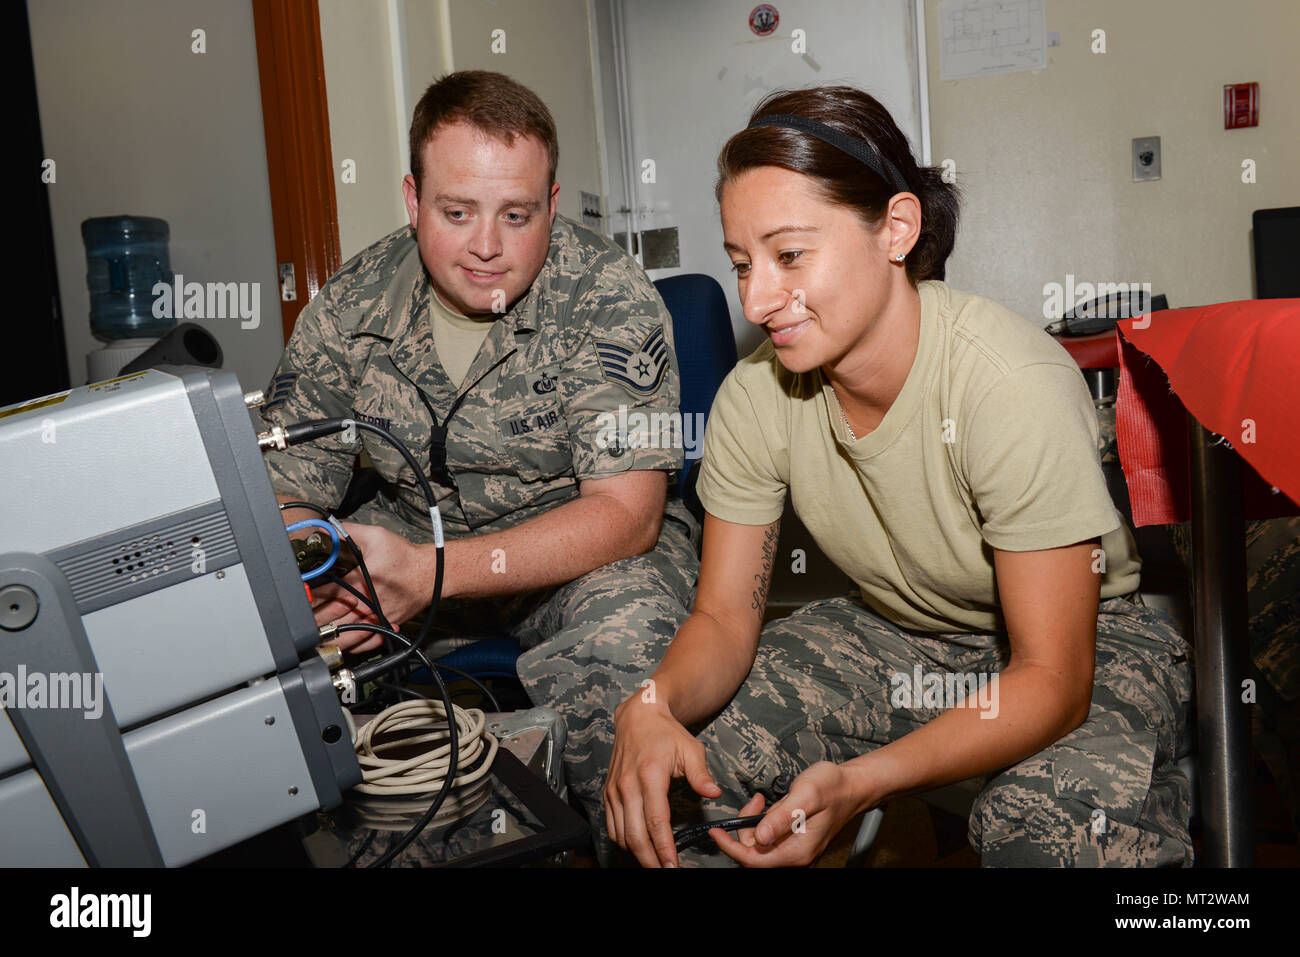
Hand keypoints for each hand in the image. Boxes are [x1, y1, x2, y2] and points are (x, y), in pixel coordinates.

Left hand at [307, 522, 437, 651]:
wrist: (432, 573)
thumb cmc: (405, 557)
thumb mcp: (376, 536)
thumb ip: (347, 532)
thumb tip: (325, 528)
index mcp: (357, 582)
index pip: (322, 593)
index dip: (305, 595)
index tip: (295, 596)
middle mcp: (364, 604)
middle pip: (329, 619)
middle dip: (311, 620)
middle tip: (297, 621)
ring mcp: (375, 618)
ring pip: (344, 635)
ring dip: (327, 637)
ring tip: (312, 637)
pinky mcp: (385, 625)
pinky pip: (365, 642)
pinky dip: (351, 645)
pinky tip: (341, 642)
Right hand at [604, 693, 721, 866]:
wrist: (638, 717)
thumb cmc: (666, 734)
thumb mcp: (690, 749)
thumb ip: (701, 774)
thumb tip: (714, 793)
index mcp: (650, 776)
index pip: (656, 821)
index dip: (665, 848)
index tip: (673, 865)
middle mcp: (628, 786)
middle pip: (635, 835)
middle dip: (650, 859)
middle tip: (665, 871)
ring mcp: (615, 790)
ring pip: (621, 834)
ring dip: (637, 853)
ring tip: (655, 861)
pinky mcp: (608, 793)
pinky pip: (611, 826)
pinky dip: (623, 840)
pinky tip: (638, 845)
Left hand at [709, 761, 864, 866]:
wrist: (851, 786)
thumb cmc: (832, 787)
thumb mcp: (805, 795)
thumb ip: (781, 817)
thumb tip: (760, 838)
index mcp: (797, 852)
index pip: (754, 861)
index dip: (731, 847)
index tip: (715, 832)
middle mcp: (796, 856)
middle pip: (754, 854)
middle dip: (747, 827)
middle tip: (757, 801)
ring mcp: (795, 851)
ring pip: (760, 845)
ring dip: (755, 823)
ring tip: (766, 801)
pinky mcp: (793, 842)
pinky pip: (769, 838)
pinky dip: (764, 822)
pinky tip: (772, 806)